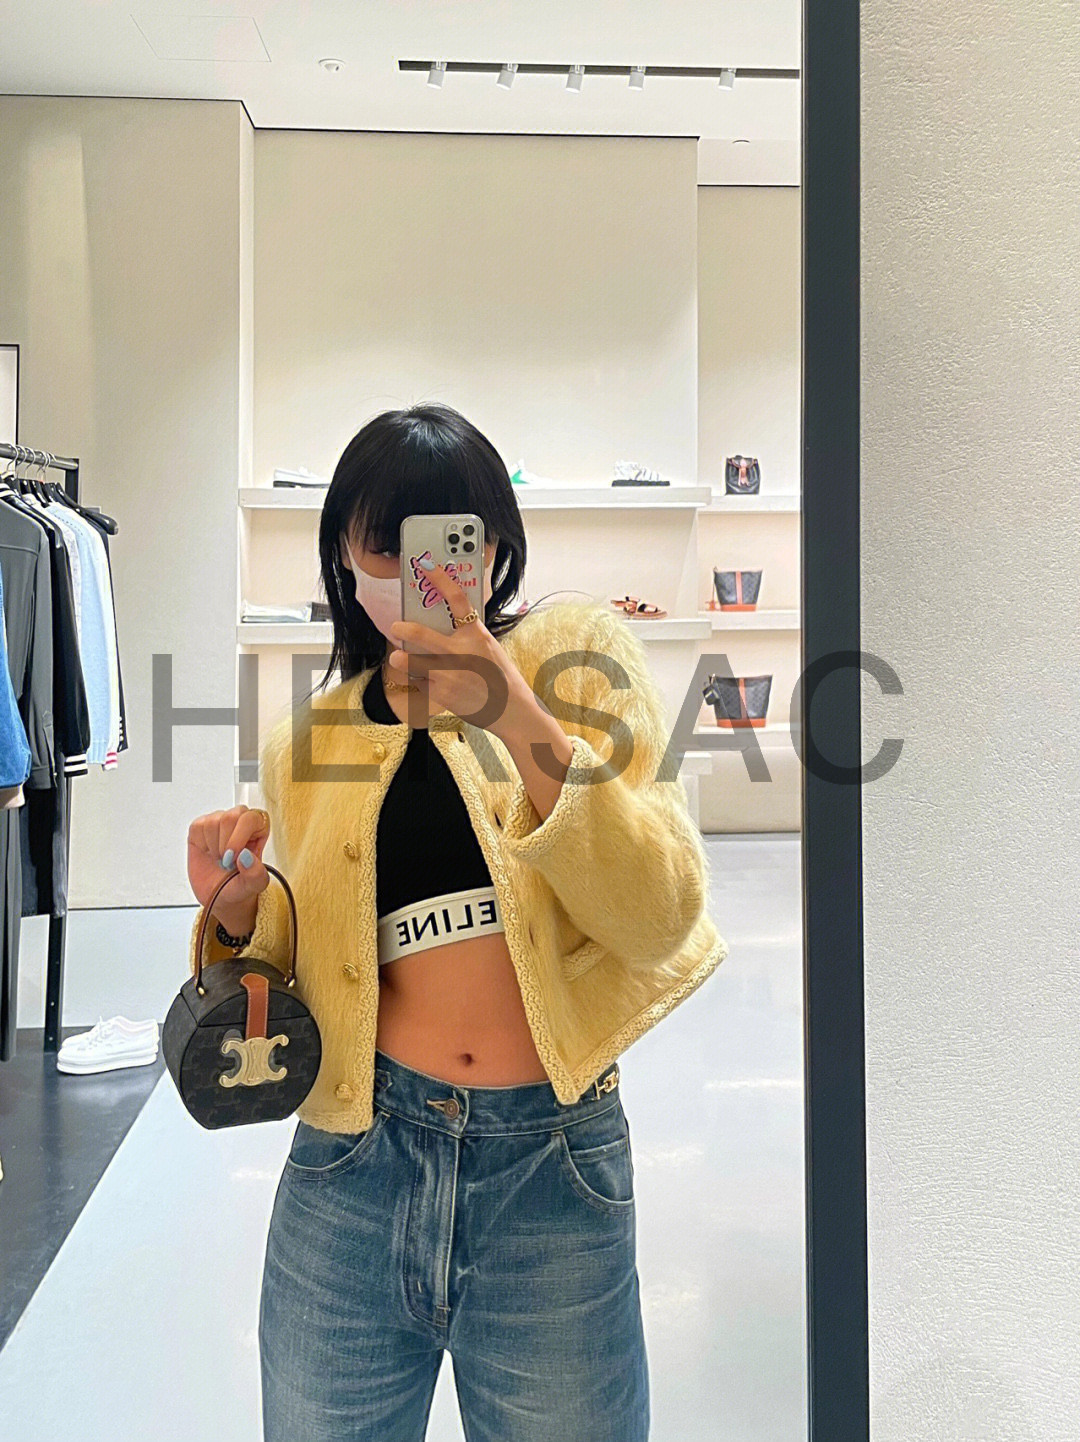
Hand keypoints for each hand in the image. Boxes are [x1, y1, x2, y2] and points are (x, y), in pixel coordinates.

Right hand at [187, 805, 270, 928]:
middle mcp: (240, 820)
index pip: (251, 818)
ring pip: (214, 821)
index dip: (240, 837)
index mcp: (259, 829)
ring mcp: (220, 821)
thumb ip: (255, 874)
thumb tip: (246, 856)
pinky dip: (202, 844)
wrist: (219, 895)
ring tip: (220, 859)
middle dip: (225, 844)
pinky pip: (199, 826)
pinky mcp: (201, 826)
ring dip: (214, 847)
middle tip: (227, 862)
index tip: (234, 858)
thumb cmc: (239, 886)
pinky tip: (209, 853)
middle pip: (230, 817)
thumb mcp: (253, 886)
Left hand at [387, 563, 539, 738]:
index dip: (440, 579)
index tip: (426, 567)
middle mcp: (461, 652)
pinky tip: (422, 682)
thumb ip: (467, 636)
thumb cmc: (501, 678)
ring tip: (398, 658)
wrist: (511, 709)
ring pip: (412, 662)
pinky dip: (418, 682)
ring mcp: (450, 674)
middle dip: (403, 630)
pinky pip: (419, 684)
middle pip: (421, 633)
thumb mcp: (489, 648)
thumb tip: (442, 625)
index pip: (457, 599)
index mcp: (476, 634)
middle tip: (396, 627)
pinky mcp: (443, 694)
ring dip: (402, 660)